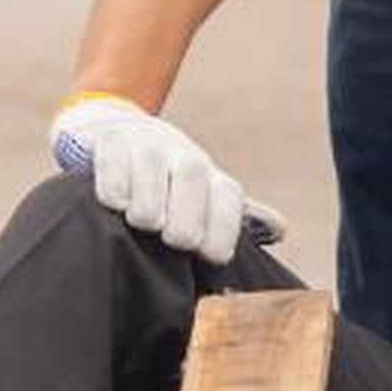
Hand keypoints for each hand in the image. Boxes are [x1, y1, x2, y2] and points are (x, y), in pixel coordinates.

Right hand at [48, 94, 273, 263]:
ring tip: (142, 222)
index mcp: (212, 178)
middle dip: (184, 218)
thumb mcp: (203, 199)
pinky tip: (115, 204)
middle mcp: (183, 155)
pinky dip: (114, 188)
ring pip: (152, 167)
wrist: (122, 134)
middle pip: (192, 176)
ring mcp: (147, 145)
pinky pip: (114, 163)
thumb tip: (279, 229)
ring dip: (147, 205)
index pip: (228, 199)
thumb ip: (231, 219)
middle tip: (172, 240)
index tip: (208, 256)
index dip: (222, 232)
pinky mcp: (111, 142)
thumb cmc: (168, 186)